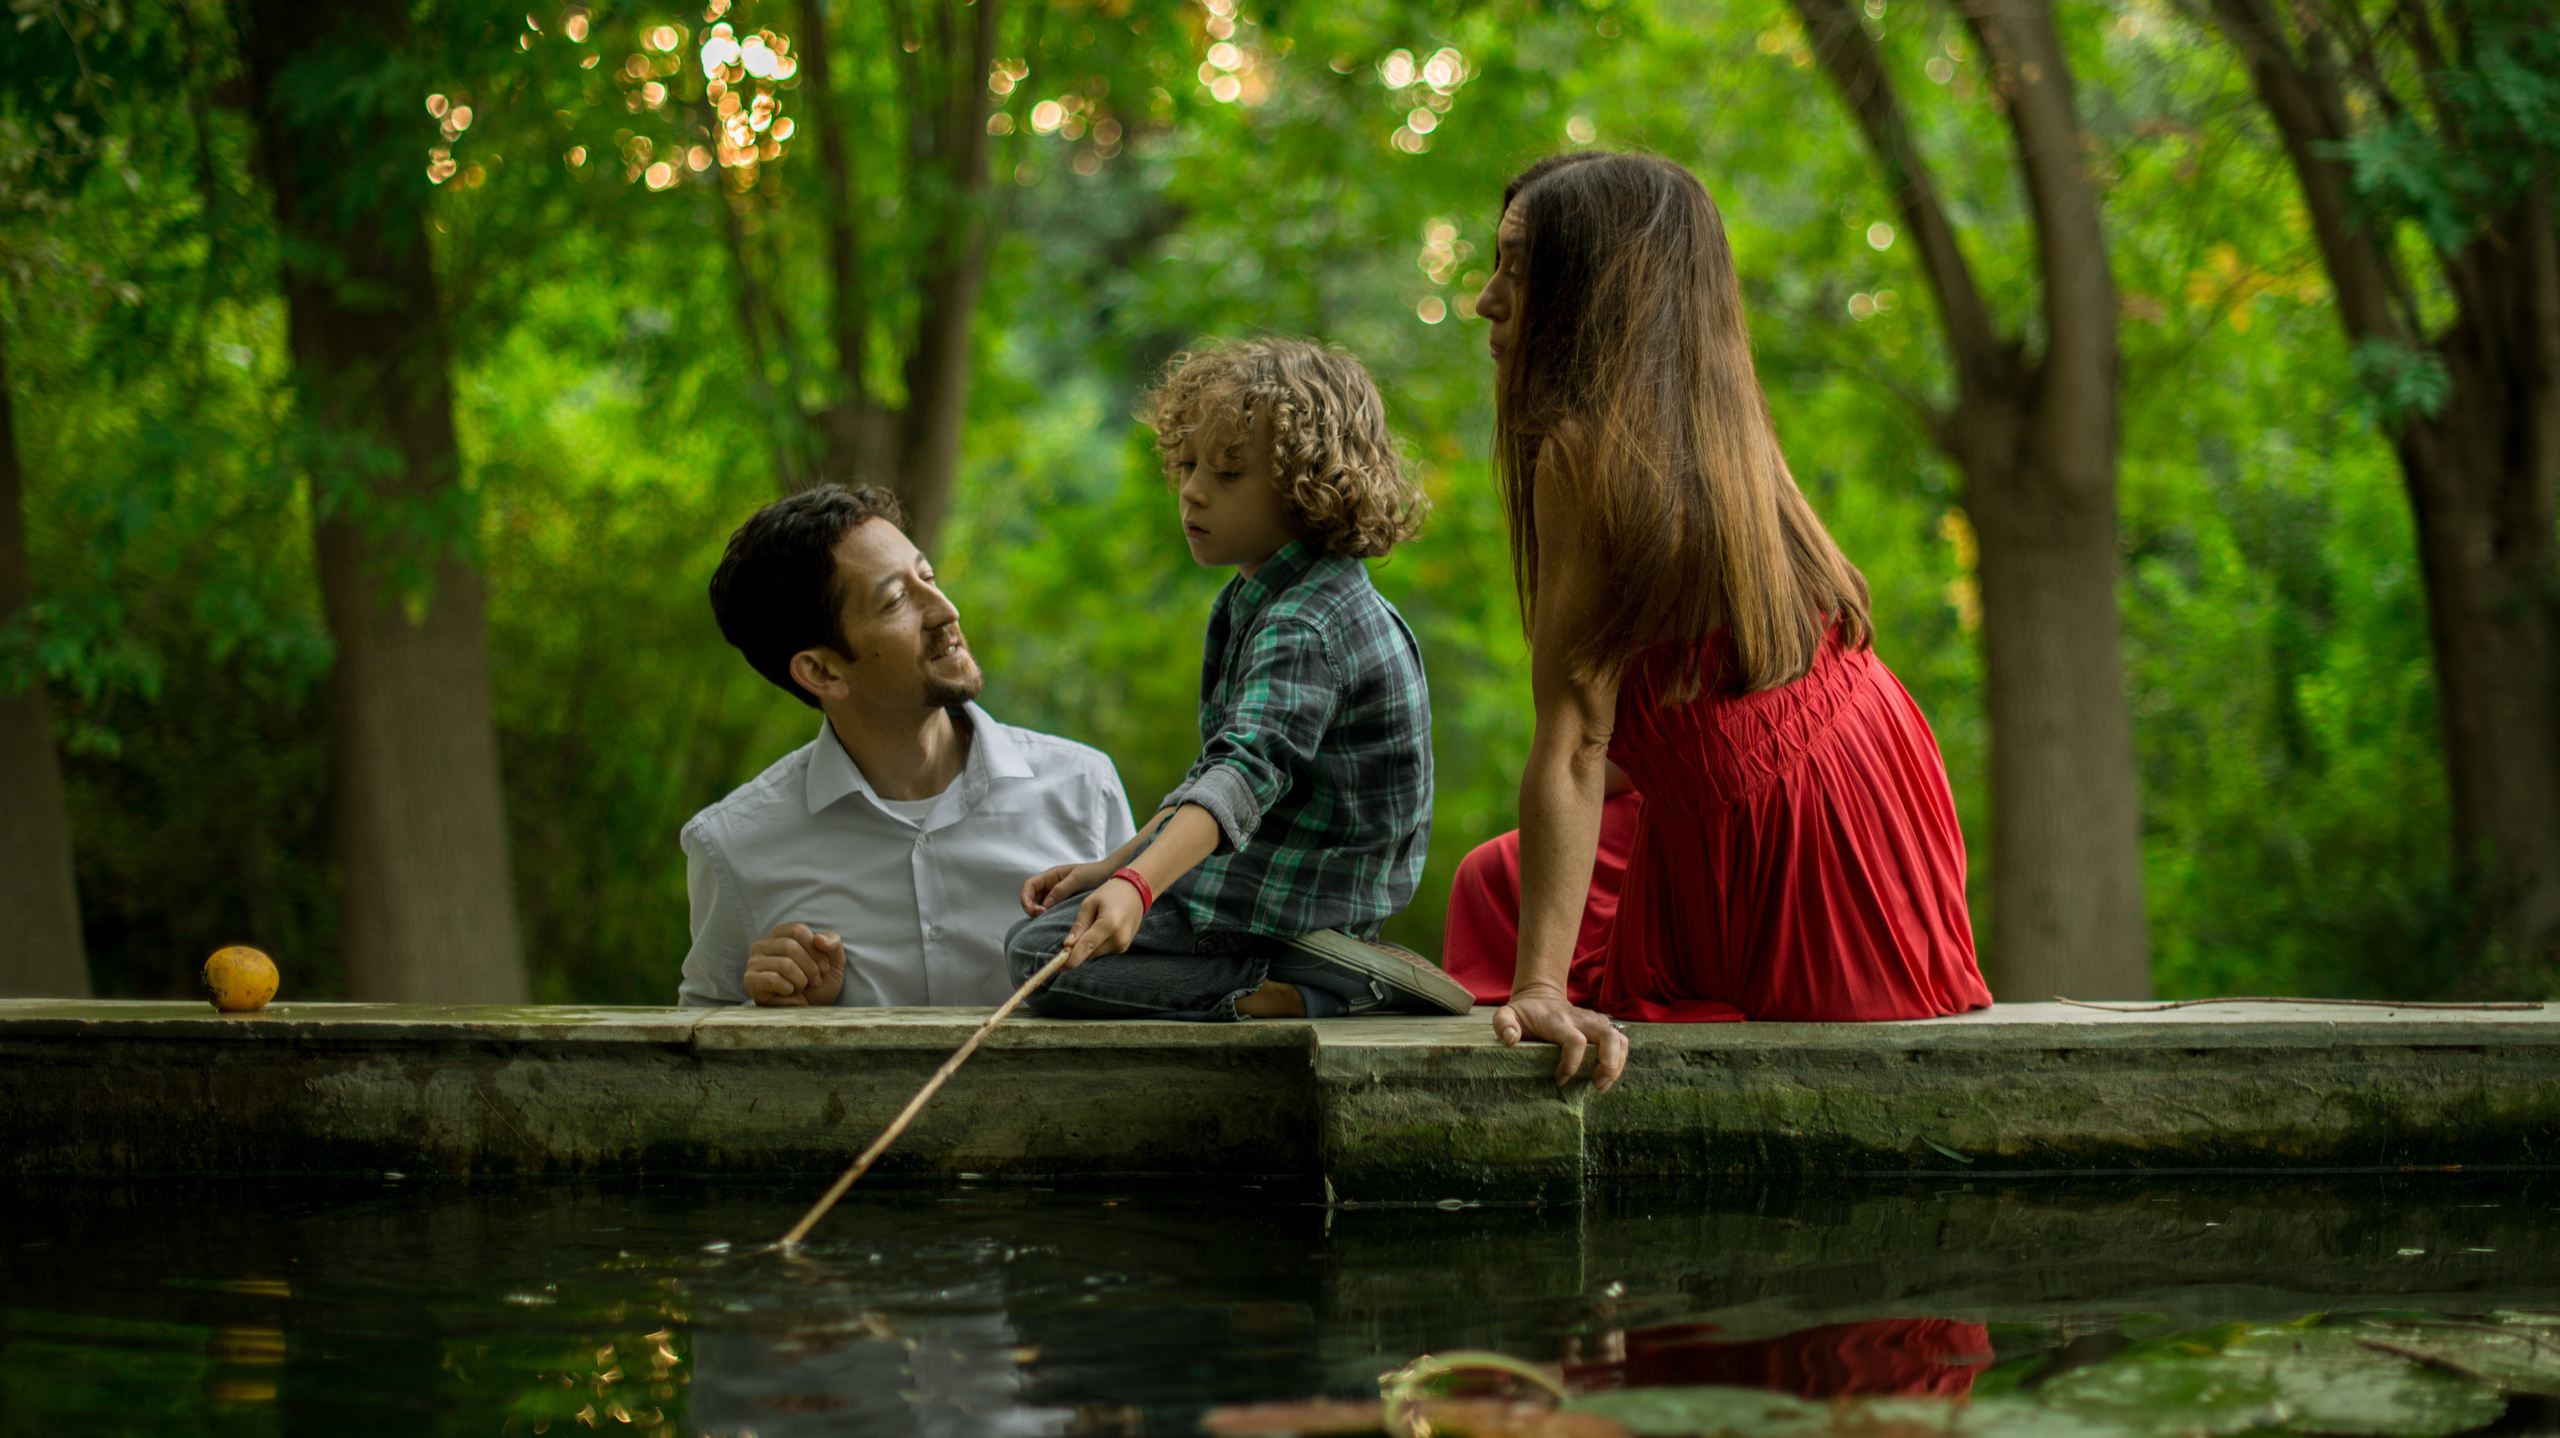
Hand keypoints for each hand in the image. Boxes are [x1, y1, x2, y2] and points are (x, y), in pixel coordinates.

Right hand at [743, 923, 845, 1006]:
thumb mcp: (834, 962)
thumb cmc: (818, 985)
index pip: (798, 930)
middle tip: (815, 981)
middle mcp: (763, 945)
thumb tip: (819, 938)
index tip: (824, 966)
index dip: (816, 950)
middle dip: (810, 967)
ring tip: (802, 988)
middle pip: (790, 946)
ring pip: (784, 964)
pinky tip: (789, 993)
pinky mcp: (751, 981)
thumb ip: (833, 943)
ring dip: (801, 980)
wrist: (808, 1012)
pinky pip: (773, 979)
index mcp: (781, 935)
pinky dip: (788, 989)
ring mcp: (754, 963)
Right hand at [1022, 861, 1111, 915]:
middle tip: (1043, 916)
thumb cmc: (1093, 873)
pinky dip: (1049, 918)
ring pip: (1039, 907)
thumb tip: (1045, 905)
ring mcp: (1055, 897)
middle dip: (1032, 909)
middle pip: (1031, 899)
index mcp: (1050, 876)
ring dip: (1040, 915)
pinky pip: (1050, 913)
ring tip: (1050, 920)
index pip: (1029, 886)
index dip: (1025, 898)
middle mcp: (1050, 887)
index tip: (1032, 911)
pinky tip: (1056, 922)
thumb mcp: (1077, 879)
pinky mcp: (1062, 905)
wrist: (1108, 876)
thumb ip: (1061, 889)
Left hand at [1057, 877, 1145, 968]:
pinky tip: (1103, 928)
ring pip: (1095, 953)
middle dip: (1077, 948)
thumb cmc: (1110, 893)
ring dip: (1088, 944)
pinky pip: (1103, 950)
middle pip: (1089, 953)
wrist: (1136, 891)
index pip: (1086, 947)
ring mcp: (1123, 943)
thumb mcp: (1089, 903)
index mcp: (1109, 924)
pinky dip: (1097, 943)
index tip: (1058, 967)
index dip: (1071, 959)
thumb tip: (1068, 944)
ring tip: (1095, 923)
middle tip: (1073, 934)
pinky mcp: (1124, 947)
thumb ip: (1079, 925)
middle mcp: (1119, 937)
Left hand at [1493, 984, 1629, 1091]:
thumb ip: (1503, 1024)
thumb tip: (1511, 1040)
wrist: (1540, 995)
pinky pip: (1622, 1042)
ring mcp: (1594, 1021)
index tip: (1560, 1079)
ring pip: (1619, 1039)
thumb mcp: (1506, 1015)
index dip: (1571, 1064)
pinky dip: (1620, 1060)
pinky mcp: (1602, 1026)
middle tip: (1597, 1084)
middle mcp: (1580, 1019)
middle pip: (1608, 1037)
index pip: (1575, 1041)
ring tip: (1602, 1084)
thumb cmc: (1524, 1013)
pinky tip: (1606, 1075)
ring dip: (1618, 1064)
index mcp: (1557, 1020)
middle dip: (1609, 1064)